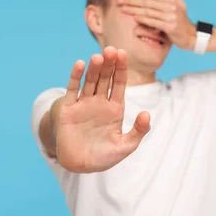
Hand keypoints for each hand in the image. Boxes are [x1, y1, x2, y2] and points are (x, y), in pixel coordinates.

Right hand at [54, 46, 150, 172]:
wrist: (80, 165)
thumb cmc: (104, 156)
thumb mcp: (126, 146)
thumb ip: (139, 131)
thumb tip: (146, 113)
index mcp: (115, 108)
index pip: (119, 83)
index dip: (121, 69)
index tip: (123, 54)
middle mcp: (99, 102)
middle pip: (105, 78)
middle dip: (109, 64)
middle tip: (112, 49)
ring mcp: (84, 104)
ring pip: (90, 81)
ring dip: (94, 68)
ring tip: (99, 56)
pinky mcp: (69, 109)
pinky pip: (73, 90)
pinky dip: (76, 76)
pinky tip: (80, 64)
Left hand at [117, 0, 195, 49]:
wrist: (192, 36)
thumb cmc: (183, 22)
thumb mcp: (181, 4)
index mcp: (171, 0)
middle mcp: (171, 6)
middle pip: (147, 2)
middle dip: (131, 0)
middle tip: (119, 0)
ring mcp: (171, 16)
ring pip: (148, 11)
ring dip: (134, 9)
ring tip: (122, 8)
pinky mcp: (170, 27)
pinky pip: (154, 22)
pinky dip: (143, 19)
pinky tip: (134, 18)